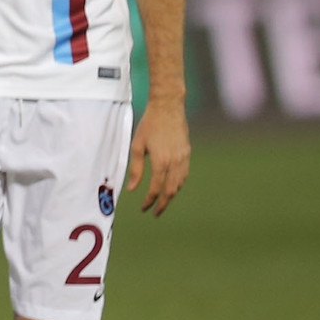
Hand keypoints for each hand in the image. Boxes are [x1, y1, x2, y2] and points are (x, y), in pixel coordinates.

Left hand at [126, 96, 189, 215]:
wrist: (168, 108)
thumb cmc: (149, 125)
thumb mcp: (137, 146)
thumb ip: (135, 169)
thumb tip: (131, 189)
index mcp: (161, 162)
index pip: (156, 188)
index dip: (150, 201)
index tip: (144, 208)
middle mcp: (175, 162)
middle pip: (170, 190)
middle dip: (163, 203)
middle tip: (155, 212)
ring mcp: (184, 157)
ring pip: (180, 183)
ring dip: (171, 194)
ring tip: (162, 201)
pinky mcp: (187, 152)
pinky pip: (184, 174)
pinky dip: (178, 183)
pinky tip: (172, 186)